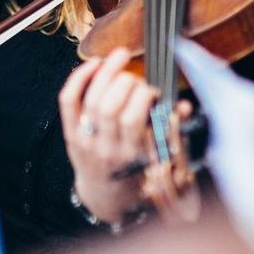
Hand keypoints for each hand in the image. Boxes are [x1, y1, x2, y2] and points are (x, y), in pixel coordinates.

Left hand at [59, 47, 159, 222]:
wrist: (106, 194)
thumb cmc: (137, 171)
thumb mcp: (158, 158)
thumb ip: (173, 130)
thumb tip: (185, 106)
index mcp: (130, 156)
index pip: (132, 119)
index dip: (143, 96)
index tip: (153, 92)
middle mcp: (105, 149)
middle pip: (109, 107)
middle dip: (126, 83)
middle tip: (136, 81)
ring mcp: (85, 141)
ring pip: (91, 99)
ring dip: (107, 72)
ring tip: (120, 58)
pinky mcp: (69, 133)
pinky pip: (69, 99)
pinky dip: (79, 77)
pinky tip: (95, 63)